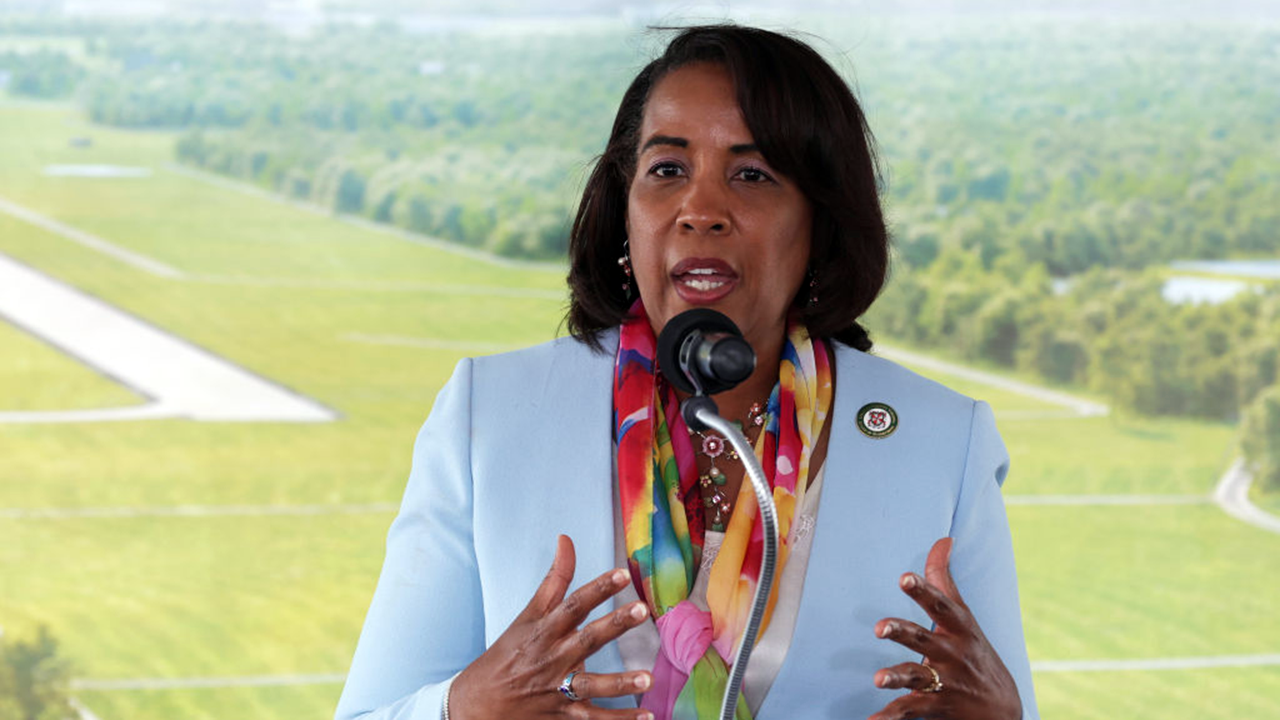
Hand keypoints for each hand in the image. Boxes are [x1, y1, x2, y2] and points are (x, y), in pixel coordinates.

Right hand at [449, 535, 654, 719]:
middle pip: (586, 639)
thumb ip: (554, 579)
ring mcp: (556, 688)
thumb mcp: (528, 615)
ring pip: (590, 685)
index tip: (622, 574)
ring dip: (620, 683)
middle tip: (642, 610)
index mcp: (545, 630)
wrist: (476, 703)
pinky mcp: (561, 715)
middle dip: (614, 625)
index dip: (597, 588)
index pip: (572, 604)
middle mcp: (552, 657)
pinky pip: (592, 719)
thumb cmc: (508, 653)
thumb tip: (566, 540)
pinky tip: (645, 717)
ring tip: (647, 679)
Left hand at [869, 538, 1021, 719]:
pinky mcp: (937, 707)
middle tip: (878, 627)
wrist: (1004, 710)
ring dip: (897, 677)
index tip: (905, 578)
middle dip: (902, 633)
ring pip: (917, 678)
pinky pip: (910, 711)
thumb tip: (943, 539)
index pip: (941, 606)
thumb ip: (944, 580)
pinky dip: (890, 717)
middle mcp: (952, 654)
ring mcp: (946, 682)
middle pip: (925, 640)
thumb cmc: (975, 653)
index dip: (924, 591)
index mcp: (959, 629)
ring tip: (878, 678)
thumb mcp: (965, 617)